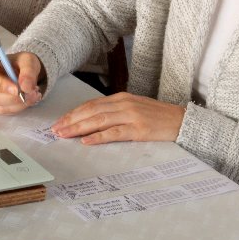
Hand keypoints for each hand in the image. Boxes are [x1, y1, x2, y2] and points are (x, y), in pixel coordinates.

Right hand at [0, 53, 42, 113]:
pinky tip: (28, 99)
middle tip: (33, 92)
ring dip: (19, 103)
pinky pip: (4, 111)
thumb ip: (28, 71)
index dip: (0, 86)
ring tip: (34, 94)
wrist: (20, 72)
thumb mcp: (28, 60)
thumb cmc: (20, 63)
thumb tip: (26, 87)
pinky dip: (19, 107)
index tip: (17, 89)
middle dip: (14, 98)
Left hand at [52, 93, 185, 145]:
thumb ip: (116, 112)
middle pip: (91, 111)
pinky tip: (86, 141)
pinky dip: (99, 136)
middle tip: (55, 130)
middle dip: (71, 120)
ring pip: (99, 120)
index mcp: (122, 98)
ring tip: (64, 135)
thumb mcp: (135, 109)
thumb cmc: (159, 117)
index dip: (73, 113)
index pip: (91, 104)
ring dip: (79, 128)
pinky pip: (114, 133)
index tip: (60, 122)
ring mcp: (131, 116)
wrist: (183, 121)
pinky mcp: (139, 129)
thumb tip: (93, 121)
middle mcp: (124, 104)